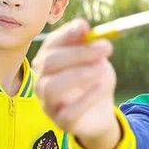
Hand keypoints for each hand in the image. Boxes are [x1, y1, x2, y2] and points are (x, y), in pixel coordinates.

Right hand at [33, 19, 119, 148]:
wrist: (100, 113)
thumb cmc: (94, 82)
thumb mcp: (95, 60)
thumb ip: (88, 45)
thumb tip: (83, 27)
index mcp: (49, 61)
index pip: (51, 44)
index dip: (66, 34)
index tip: (86, 28)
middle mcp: (42, 80)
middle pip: (49, 63)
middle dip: (78, 53)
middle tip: (106, 47)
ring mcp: (48, 103)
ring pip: (52, 87)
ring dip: (79, 75)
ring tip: (101, 69)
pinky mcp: (61, 122)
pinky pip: (68, 112)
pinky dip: (86, 98)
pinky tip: (101, 87)